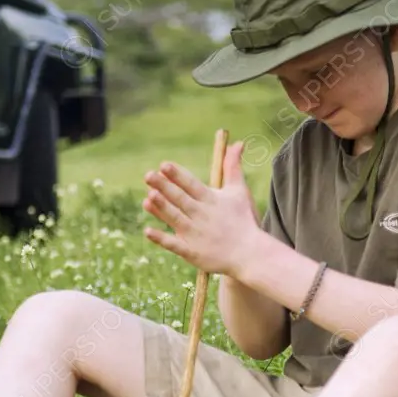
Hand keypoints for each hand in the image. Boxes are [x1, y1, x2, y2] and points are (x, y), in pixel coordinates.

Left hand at [142, 140, 263, 276]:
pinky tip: (148, 231)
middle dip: (164, 187)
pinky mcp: (192, 252)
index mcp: (211, 200)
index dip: (178, 175)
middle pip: (180, 198)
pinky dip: (161, 239)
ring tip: (148, 196)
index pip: (192, 184)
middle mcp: (202, 215)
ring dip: (162, 208)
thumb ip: (233, 167)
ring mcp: (196, 234)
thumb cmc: (243, 220)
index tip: (164, 165)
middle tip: (148, 175)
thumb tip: (237, 143)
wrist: (249, 254)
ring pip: (175, 218)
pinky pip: (174, 244)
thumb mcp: (238, 191)